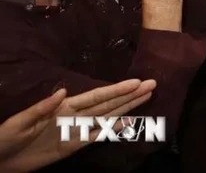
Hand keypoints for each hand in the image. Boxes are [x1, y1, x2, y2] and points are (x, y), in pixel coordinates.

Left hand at [0, 79, 154, 171]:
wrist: (0, 161)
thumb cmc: (5, 138)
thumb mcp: (19, 122)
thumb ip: (42, 108)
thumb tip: (64, 92)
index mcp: (62, 107)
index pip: (96, 96)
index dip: (116, 89)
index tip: (136, 82)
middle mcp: (74, 116)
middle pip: (108, 104)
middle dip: (130, 94)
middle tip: (152, 84)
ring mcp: (76, 131)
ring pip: (108, 116)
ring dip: (127, 107)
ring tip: (147, 96)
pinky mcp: (73, 146)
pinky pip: (97, 136)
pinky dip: (113, 129)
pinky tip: (128, 121)